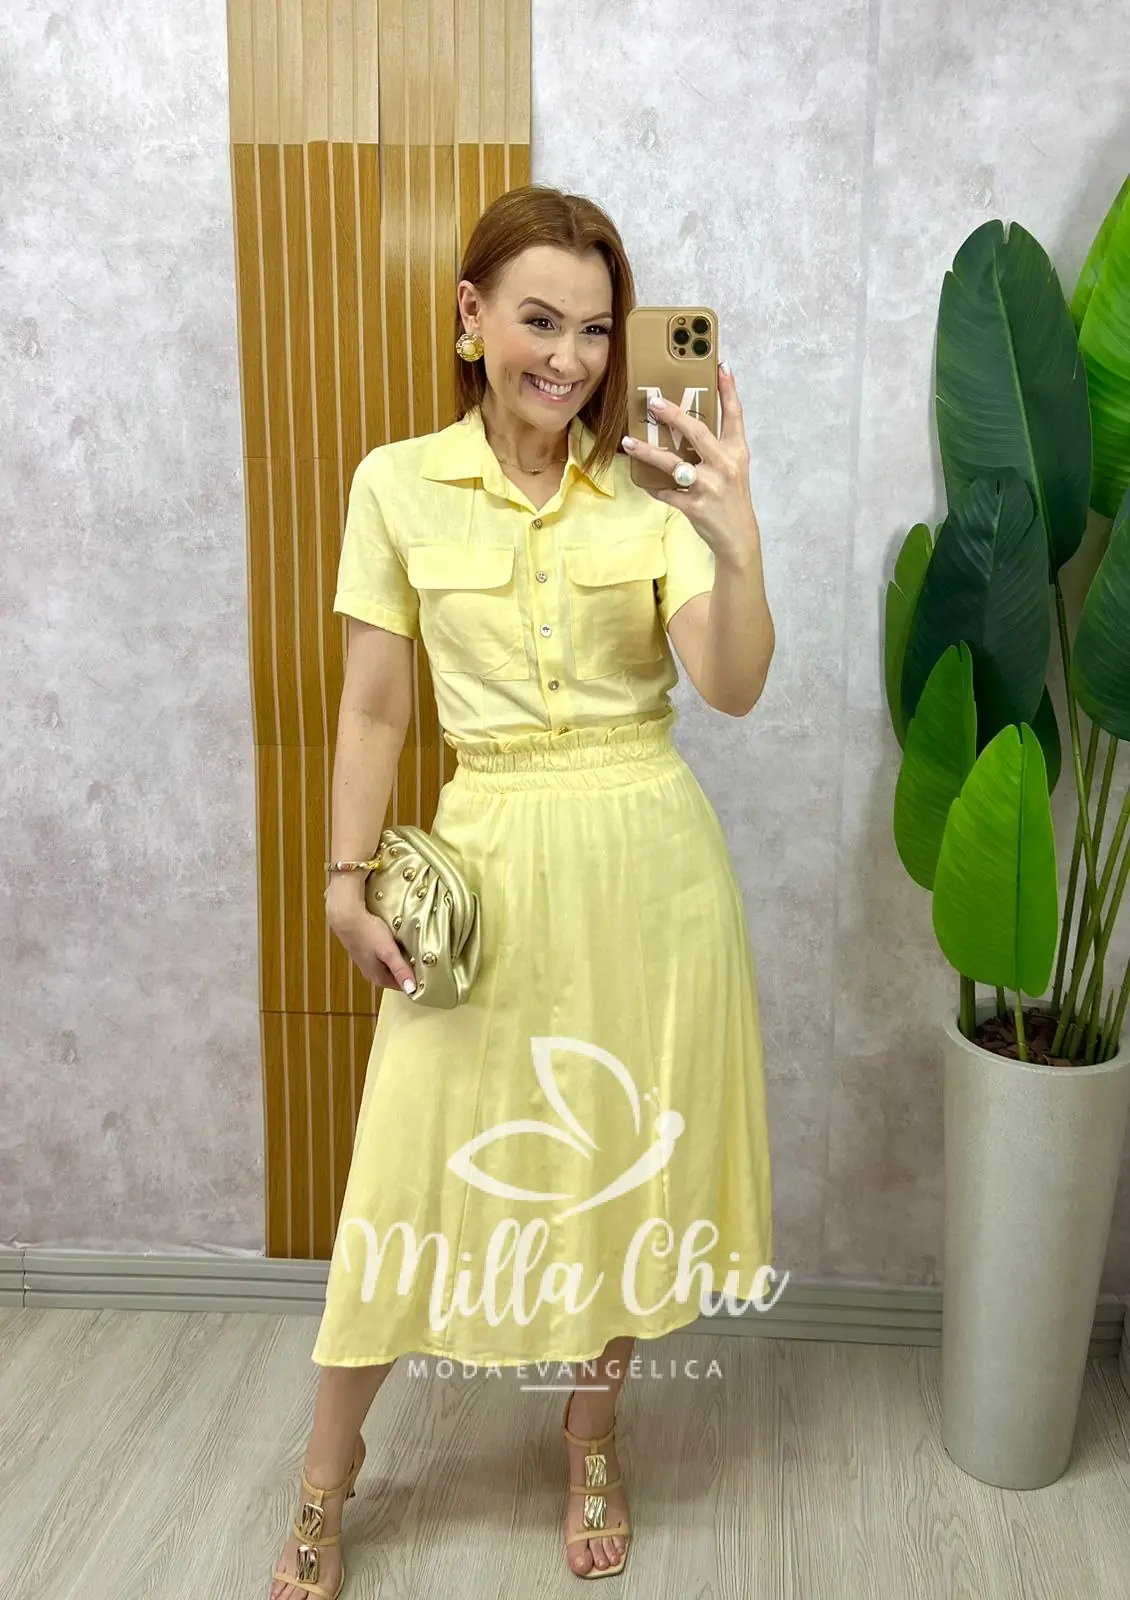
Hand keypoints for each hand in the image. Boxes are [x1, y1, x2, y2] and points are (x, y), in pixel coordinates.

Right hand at [326, 886, 417, 994]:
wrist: (346, 916)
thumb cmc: (369, 933)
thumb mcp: (388, 952)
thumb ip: (400, 970)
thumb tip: (412, 991)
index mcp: (378, 977)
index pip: (401, 986)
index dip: (415, 982)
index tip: (430, 975)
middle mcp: (371, 973)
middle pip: (395, 977)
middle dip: (408, 971)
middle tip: (425, 963)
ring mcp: (367, 962)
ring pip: (389, 966)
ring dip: (400, 961)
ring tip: (415, 952)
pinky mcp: (365, 951)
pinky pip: (383, 956)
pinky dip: (392, 953)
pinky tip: (397, 944)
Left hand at [622, 361, 759, 558]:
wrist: (738, 537)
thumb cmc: (731, 497)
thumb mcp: (733, 468)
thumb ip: (716, 446)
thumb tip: (687, 423)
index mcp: (737, 452)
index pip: (735, 415)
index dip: (729, 390)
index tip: (721, 367)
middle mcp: (725, 466)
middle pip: (698, 433)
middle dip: (675, 416)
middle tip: (654, 403)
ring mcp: (709, 487)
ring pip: (674, 464)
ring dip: (648, 452)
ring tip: (628, 442)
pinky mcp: (694, 506)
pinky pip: (666, 492)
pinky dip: (652, 486)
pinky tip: (641, 479)